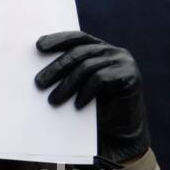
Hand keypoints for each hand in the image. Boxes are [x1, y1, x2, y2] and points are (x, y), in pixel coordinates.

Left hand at [34, 30, 148, 163]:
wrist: (121, 132)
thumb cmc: (96, 108)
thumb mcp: (79, 86)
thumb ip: (68, 72)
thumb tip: (40, 69)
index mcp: (101, 48)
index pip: (77, 38)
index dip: (58, 40)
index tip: (38, 47)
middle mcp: (114, 51)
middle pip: (79, 52)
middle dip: (57, 67)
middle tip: (39, 83)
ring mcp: (124, 62)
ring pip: (87, 67)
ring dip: (67, 84)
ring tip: (54, 100)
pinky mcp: (130, 76)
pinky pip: (100, 79)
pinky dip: (86, 92)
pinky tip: (77, 105)